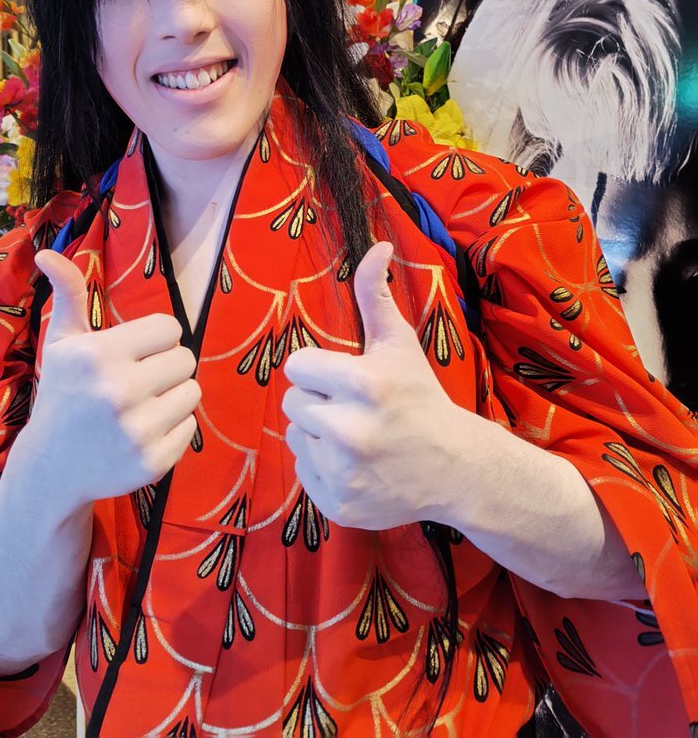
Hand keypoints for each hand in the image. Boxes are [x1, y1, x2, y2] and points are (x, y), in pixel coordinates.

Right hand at [27, 249, 200, 506]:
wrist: (51, 467)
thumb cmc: (62, 393)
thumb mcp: (62, 342)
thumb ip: (68, 293)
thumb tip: (48, 252)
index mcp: (98, 355)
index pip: (170, 328)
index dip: (156, 338)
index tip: (136, 352)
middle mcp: (119, 391)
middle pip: (186, 359)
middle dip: (167, 366)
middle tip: (140, 380)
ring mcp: (138, 430)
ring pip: (193, 392)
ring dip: (174, 396)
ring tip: (143, 405)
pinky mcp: (153, 462)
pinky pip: (191, 427)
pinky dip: (173, 428)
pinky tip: (143, 432)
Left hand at [282, 242, 465, 529]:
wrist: (456, 468)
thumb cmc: (420, 397)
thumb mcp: (398, 343)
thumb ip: (375, 294)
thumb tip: (375, 244)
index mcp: (362, 384)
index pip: (297, 366)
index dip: (320, 370)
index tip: (347, 380)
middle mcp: (350, 430)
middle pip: (292, 402)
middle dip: (318, 401)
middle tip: (355, 409)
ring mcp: (343, 472)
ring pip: (296, 436)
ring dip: (318, 434)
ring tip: (357, 437)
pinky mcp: (337, 504)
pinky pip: (303, 471)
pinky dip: (323, 468)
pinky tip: (357, 464)